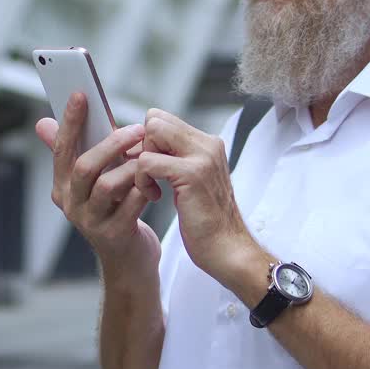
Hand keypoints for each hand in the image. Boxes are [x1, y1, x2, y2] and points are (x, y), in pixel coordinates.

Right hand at [35, 93, 160, 279]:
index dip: (70, 121)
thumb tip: (42, 123)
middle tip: (137, 128)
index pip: (61, 149)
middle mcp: (71, 204)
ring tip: (149, 154)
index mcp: (62, 187)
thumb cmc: (113, 209)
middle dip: (110, 143)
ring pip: (107, 185)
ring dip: (131, 166)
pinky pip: (131, 205)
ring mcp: (90, 222)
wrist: (128, 259)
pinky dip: (145, 188)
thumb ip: (74, 152)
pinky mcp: (114, 235)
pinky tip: (156, 180)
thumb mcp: (92, 180)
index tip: (81, 94)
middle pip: (83, 167)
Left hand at [135, 108, 253, 282]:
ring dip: (141, 162)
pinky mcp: (192, 174)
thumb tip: (144, 145)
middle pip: (155, 119)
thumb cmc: (207, 222)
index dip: (148, 141)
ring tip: (151, 188)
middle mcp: (207, 144)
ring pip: (151, 133)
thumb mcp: (193, 182)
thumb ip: (177, 159)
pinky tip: (154, 197)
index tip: (148, 168)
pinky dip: (142, 180)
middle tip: (147, 175)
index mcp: (208, 144)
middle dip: (142, 146)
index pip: (163, 119)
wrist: (228, 249)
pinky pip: (147, 162)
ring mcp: (202, 157)